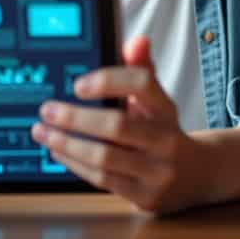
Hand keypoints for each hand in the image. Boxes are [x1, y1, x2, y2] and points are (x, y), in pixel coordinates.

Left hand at [31, 36, 208, 213]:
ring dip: (67, 143)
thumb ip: (140, 69)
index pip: (142, 84)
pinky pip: (103, 181)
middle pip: (117, 125)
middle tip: (47, 109)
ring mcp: (157, 171)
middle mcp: (165, 139)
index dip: (109, 81)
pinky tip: (57, 150)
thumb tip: (137, 40)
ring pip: (105, 157)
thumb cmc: (163, 130)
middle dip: (75, 118)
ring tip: (42, 131)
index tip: (78, 84)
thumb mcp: (156, 99)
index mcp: (165, 108)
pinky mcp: (146, 197)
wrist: (197, 175)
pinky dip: (75, 164)